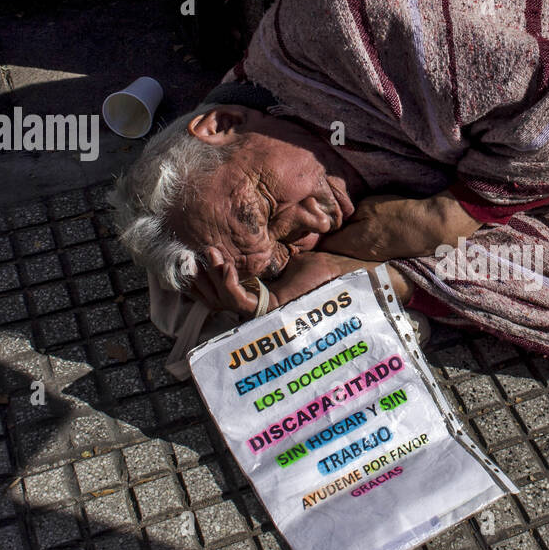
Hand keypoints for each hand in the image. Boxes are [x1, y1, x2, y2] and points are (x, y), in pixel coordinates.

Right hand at [188, 248, 411, 317]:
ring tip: (205, 254)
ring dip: (211, 279)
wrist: (361, 269)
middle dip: (200, 280)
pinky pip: (242, 303)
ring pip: (227, 303)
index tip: (195, 254)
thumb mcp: (295, 252)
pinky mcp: (279, 311)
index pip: (228, 291)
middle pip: (221, 300)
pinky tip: (222, 263)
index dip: (208, 277)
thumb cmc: (334, 262)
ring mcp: (271, 313)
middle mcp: (267, 309)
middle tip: (187, 256)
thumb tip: (245, 236)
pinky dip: (228, 284)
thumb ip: (271, 250)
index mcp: (268, 295)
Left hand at [319, 190, 481, 260]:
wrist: (429, 226)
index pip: (322, 244)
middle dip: (327, 239)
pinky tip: (363, 229)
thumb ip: (348, 215)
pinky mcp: (383, 254)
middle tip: (325, 222)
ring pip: (348, 250)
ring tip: (342, 225)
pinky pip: (362, 249)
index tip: (313, 221)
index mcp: (351, 243)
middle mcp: (358, 256)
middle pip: (334, 250)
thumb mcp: (368, 207)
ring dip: (343, 240)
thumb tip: (334, 220)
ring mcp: (371, 257)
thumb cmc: (398, 214)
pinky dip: (357, 241)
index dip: (315, 233)